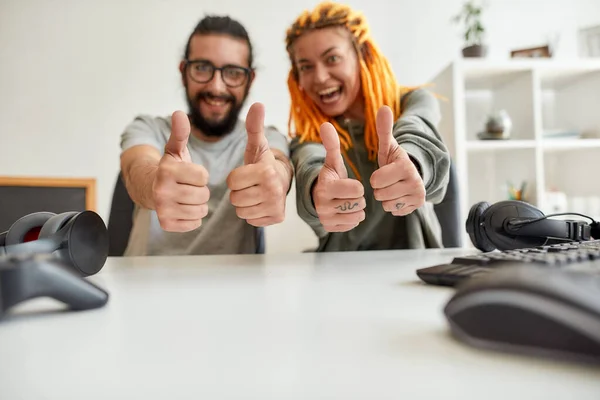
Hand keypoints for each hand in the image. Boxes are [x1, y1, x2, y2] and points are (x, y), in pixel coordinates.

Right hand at [152, 110, 209, 231]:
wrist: (149, 189)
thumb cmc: (169, 169)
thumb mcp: (174, 150)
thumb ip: (180, 133)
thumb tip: (179, 113)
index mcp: (166, 171)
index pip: (203, 176)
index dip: (200, 175)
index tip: (190, 174)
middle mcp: (162, 191)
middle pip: (203, 195)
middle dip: (201, 191)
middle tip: (190, 187)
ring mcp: (163, 209)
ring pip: (201, 211)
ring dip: (199, 205)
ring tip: (188, 197)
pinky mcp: (166, 224)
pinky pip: (194, 224)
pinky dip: (193, 218)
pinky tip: (184, 209)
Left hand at [227, 102, 288, 226]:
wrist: (282, 181)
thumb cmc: (264, 163)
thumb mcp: (257, 145)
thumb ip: (254, 126)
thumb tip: (258, 104)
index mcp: (267, 172)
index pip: (232, 181)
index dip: (235, 177)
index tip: (246, 173)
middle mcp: (274, 190)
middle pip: (235, 198)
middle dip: (238, 191)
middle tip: (250, 184)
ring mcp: (276, 206)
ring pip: (240, 211)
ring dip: (243, 203)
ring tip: (254, 193)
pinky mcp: (276, 218)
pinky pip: (249, 220)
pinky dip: (252, 213)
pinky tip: (260, 203)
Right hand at [312, 122, 365, 231]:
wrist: (321, 196)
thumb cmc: (332, 177)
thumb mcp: (333, 161)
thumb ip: (332, 145)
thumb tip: (325, 124)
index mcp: (326, 187)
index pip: (357, 190)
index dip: (359, 186)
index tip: (353, 184)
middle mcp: (322, 204)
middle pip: (358, 204)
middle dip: (358, 198)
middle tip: (350, 194)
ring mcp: (325, 218)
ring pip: (357, 216)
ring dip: (357, 209)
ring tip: (349, 201)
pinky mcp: (329, 228)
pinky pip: (352, 225)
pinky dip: (352, 218)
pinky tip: (345, 211)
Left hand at [370, 105, 424, 215]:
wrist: (411, 174)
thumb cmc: (394, 159)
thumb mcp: (388, 145)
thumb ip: (384, 129)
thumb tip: (384, 107)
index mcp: (406, 167)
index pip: (376, 180)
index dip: (375, 177)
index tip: (382, 172)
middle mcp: (415, 182)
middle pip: (381, 194)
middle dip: (380, 188)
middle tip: (387, 181)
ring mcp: (418, 196)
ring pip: (386, 204)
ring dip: (385, 197)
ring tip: (392, 187)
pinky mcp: (417, 206)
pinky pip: (394, 210)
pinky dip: (393, 204)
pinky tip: (397, 195)